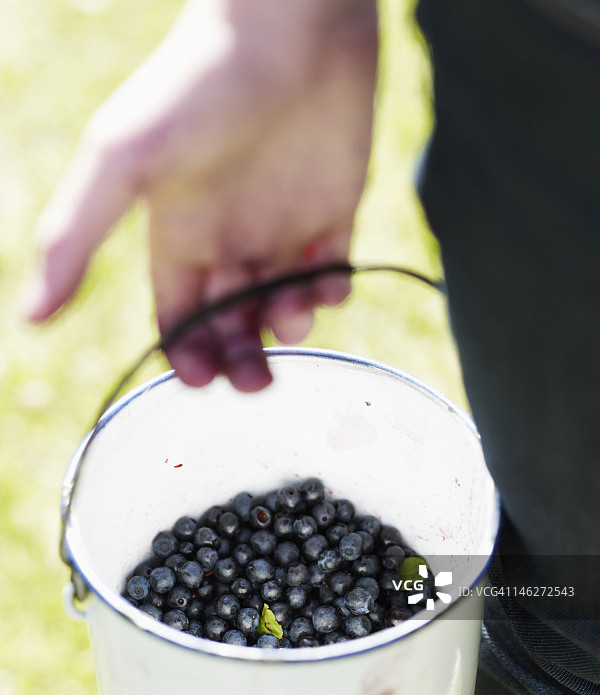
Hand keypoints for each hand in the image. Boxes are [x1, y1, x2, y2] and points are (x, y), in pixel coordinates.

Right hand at [27, 0, 377, 389]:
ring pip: (282, 304)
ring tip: (291, 313)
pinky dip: (331, 288)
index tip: (202, 379)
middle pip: (231, 322)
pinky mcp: (333, 208)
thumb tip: (30, 317)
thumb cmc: (198, 86)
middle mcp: (229, 236)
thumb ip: (76, 236)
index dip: (188, 354)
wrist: (289, 24)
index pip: (178, 316)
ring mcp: (281, 224)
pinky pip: (331, 270)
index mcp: (177, 233)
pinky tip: (328, 280)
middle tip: (258, 380)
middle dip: (241, 358)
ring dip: (288, 324)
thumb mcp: (124, 161)